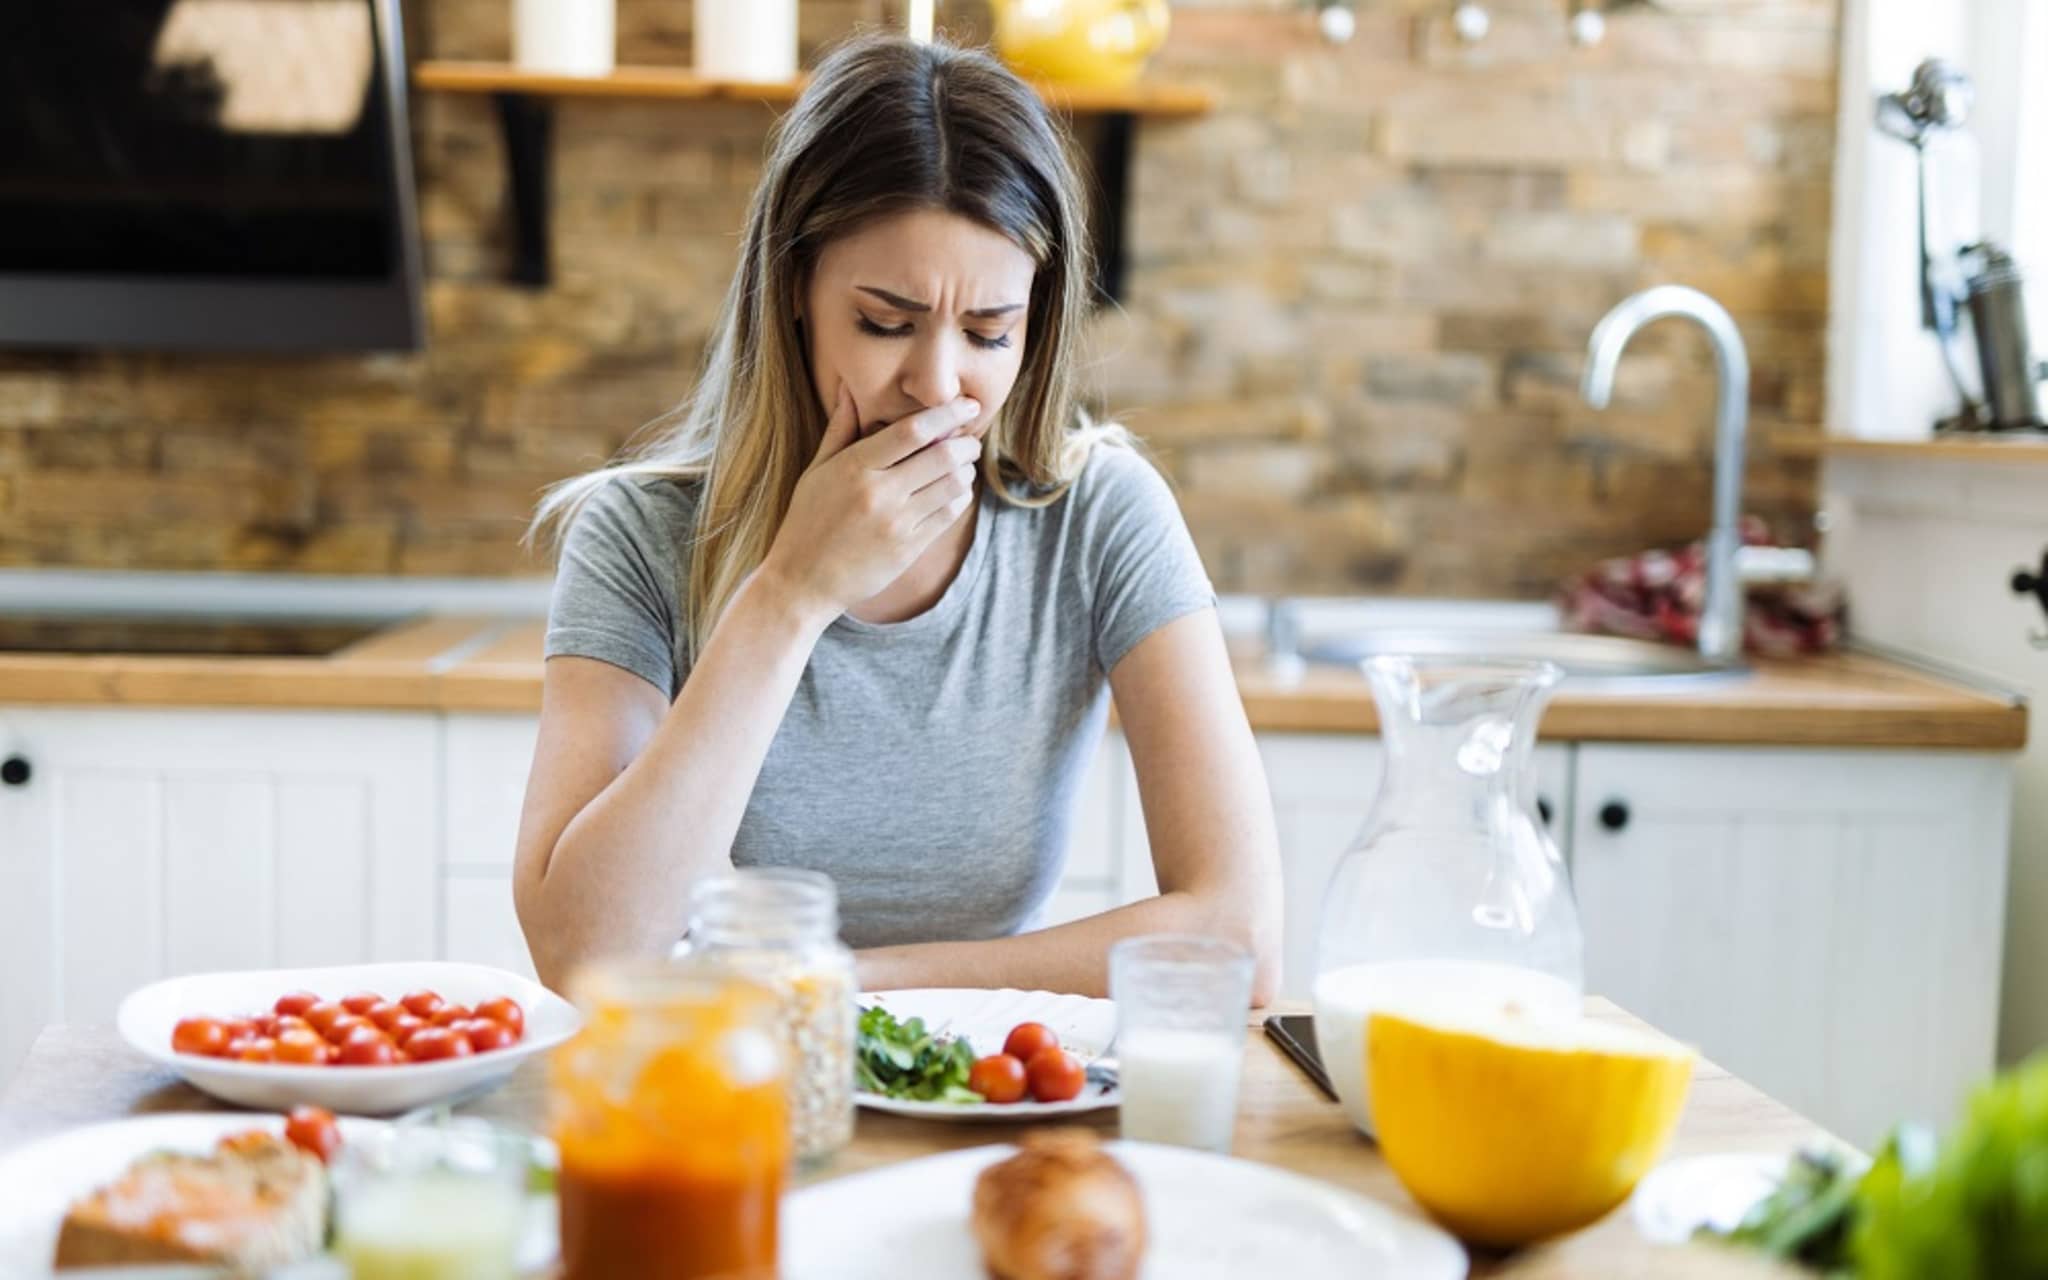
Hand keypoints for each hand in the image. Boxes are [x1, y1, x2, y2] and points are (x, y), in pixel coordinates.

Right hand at [759, 386, 982, 622]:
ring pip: (952, 486)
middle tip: (970, 438)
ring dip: (966, 470)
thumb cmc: (806, 522)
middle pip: (941, 456)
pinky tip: (954, 492)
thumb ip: (839, 429)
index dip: (946, 413)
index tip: (967, 404)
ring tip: (964, 464)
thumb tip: (849, 388)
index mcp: (854, 467)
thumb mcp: (816, 472)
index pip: (912, 431)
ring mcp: (896, 523)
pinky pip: (948, 515)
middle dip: (965, 442)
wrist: (802, 582)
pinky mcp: (908, 549)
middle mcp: (878, 493)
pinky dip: (959, 498)